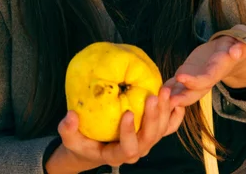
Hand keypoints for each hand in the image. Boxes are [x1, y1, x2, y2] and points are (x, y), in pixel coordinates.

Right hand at [51, 86, 185, 171]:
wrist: (95, 146)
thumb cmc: (82, 141)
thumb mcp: (71, 139)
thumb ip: (68, 130)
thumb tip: (69, 117)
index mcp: (117, 154)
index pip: (128, 148)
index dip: (129, 132)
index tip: (127, 112)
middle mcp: (136, 149)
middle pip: (150, 137)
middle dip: (153, 117)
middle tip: (153, 96)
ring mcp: (146, 141)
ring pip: (161, 130)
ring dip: (164, 111)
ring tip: (164, 91)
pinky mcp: (152, 131)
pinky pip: (168, 126)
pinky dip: (174, 115)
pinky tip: (177, 101)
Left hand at [164, 25, 245, 109]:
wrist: (232, 50)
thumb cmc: (238, 44)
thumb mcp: (244, 43)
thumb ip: (241, 48)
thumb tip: (236, 51)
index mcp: (219, 69)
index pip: (206, 78)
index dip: (194, 80)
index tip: (180, 76)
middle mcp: (207, 78)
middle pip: (195, 91)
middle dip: (182, 96)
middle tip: (167, 99)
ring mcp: (197, 77)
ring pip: (185, 90)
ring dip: (173, 95)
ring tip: (159, 95)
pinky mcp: (189, 73)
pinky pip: (178, 83)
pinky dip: (169, 86)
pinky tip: (158, 88)